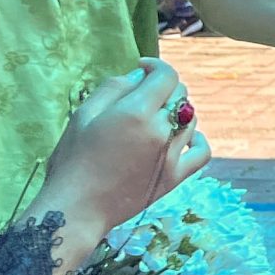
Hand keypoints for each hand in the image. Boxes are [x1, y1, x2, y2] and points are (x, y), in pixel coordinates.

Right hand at [33, 59, 203, 249]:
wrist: (76, 208)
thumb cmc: (72, 161)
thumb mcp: (83, 115)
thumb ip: (113, 89)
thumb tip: (139, 76)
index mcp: (136, 112)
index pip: (166, 75)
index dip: (155, 66)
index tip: (141, 69)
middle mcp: (160, 131)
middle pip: (180, 94)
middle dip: (163, 87)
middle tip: (142, 94)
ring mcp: (171, 156)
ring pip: (190, 119)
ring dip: (177, 111)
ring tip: (155, 115)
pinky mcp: (175, 177)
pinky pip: (202, 152)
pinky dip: (197, 139)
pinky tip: (183, 137)